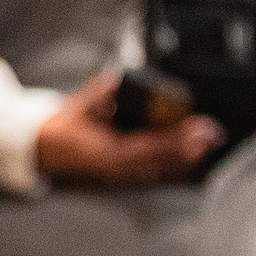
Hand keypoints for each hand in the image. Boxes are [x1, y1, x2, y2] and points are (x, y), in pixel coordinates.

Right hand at [34, 72, 222, 185]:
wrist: (44, 150)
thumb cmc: (60, 131)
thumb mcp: (77, 107)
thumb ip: (99, 93)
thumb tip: (118, 80)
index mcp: (104, 153)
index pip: (146, 149)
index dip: (173, 140)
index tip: (195, 129)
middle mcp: (116, 168)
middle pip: (161, 162)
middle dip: (188, 148)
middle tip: (211, 132)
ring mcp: (122, 174)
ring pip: (162, 168)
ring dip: (185, 155)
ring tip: (206, 140)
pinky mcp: (127, 174)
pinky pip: (156, 169)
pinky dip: (175, 160)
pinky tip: (191, 152)